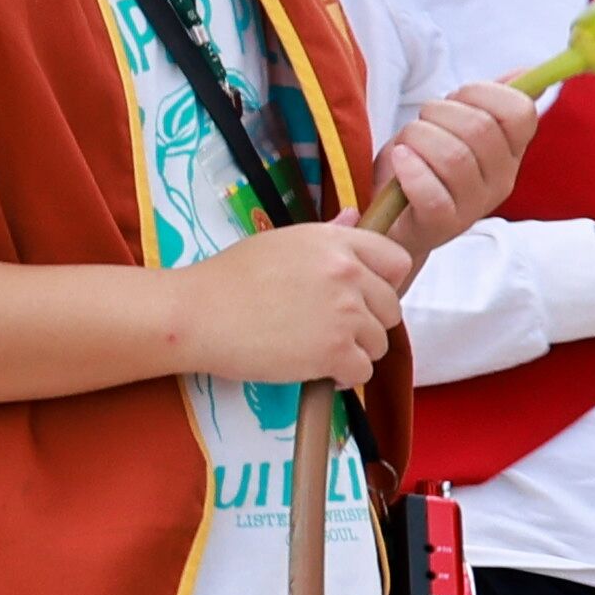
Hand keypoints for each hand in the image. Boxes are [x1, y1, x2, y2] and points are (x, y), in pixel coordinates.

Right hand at [173, 221, 418, 391]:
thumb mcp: (281, 242)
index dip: (383, 283)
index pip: (397, 261)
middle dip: (367, 322)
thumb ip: (329, 235)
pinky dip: (342, 376)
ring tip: (317, 348)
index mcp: (335, 242)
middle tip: (329, 328)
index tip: (360, 296)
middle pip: (391, 308)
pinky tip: (316, 368)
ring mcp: (344, 313)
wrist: (197, 314)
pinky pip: (362, 372)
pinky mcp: (334, 352)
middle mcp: (347, 273)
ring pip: (379, 343)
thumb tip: (356, 217)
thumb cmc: (229, 277)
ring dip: (354, 350)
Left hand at [375, 82, 544, 244]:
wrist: (390, 219)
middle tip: (423, 123)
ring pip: (453, 156)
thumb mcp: (455, 127)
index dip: (483, 93)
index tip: (456, 99)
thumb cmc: (422, 165)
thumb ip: (489, 101)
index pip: (520, 112)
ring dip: (418, 138)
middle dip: (439, 112)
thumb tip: (525, 72)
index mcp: (510, 151)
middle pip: (480, 129)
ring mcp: (473, 206)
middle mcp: (501, 180)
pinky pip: (433, 194)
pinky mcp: (441, 225)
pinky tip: (400, 160)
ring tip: (406, 146)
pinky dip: (411, 170)